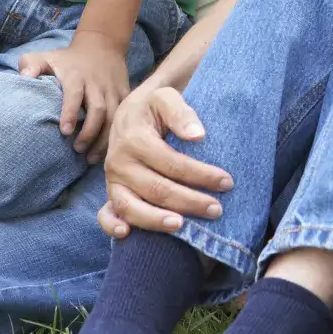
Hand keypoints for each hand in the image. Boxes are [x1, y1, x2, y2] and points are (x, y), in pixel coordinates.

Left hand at [19, 32, 129, 157]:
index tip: (64, 131)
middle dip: (90, 132)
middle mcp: (97, 83)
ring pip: (114, 116)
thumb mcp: (46, 56)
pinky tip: (108, 149)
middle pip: (99, 109)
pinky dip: (117, 133)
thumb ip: (31, 64)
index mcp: (76, 76)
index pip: (75, 94)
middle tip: (77, 149)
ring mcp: (113, 89)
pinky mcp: (125, 94)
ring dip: (104, 138)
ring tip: (91, 158)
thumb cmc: (68, 58)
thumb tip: (23, 77)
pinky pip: (124, 115)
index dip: (70, 112)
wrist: (103, 45)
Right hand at [98, 85, 231, 238]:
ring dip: (156, 221)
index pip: (173, 163)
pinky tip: (128, 235)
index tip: (227, 182)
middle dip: (189, 202)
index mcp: (135, 140)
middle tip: (217, 209)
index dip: (200, 175)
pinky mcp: (110, 192)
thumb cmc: (154, 106)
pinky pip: (105, 214)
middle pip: (156, 189)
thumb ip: (181, 113)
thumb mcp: (166, 98)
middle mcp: (120, 163)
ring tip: (182, 227)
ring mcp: (113, 180)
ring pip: (131, 207)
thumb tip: (198, 135)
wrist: (130, 112)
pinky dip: (112, 226)